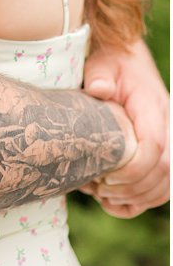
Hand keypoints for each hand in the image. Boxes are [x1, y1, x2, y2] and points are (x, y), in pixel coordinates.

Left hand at [81, 39, 168, 215]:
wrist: (125, 61)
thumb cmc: (111, 63)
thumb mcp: (102, 63)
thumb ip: (100, 76)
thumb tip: (99, 89)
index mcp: (154, 109)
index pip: (155, 147)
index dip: (134, 169)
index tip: (106, 177)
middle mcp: (168, 129)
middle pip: (164, 171)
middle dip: (133, 188)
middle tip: (100, 190)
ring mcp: (167, 143)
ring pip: (167, 184)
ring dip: (137, 198)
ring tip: (102, 196)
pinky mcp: (161, 153)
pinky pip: (162, 186)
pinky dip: (141, 202)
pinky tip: (113, 205)